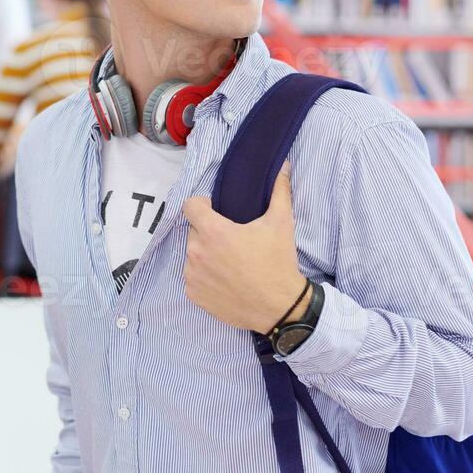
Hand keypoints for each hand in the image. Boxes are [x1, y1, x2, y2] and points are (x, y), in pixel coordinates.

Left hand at [181, 161, 307, 333]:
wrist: (280, 307)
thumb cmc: (278, 262)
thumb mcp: (281, 223)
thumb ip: (279, 191)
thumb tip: (283, 165)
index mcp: (213, 232)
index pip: (190, 206)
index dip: (202, 205)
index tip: (216, 212)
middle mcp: (196, 252)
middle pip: (193, 231)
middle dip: (208, 232)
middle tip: (231, 241)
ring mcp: (193, 275)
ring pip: (192, 255)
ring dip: (205, 254)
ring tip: (229, 262)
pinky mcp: (194, 294)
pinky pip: (192, 277)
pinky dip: (204, 276)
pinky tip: (225, 280)